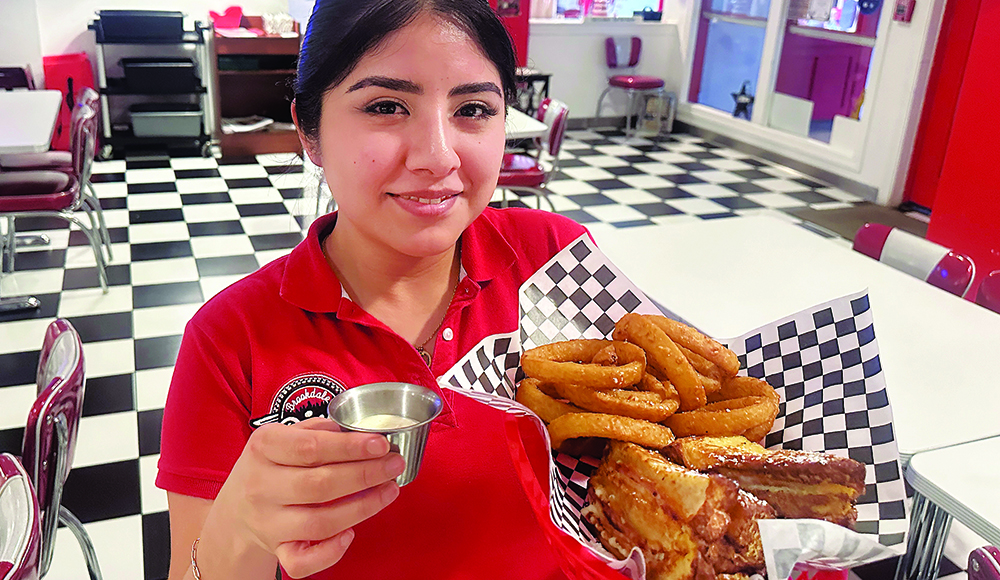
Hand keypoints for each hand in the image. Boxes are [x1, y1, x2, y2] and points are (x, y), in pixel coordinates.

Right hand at [207, 418, 405, 577]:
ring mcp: (268, 523)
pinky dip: (330, 552)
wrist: (234, 513)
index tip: (380, 444)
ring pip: (320, 522)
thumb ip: (317, 430)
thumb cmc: (268, 468)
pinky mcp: (277, 550)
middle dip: (365, 474)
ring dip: (362, 507)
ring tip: (389, 490)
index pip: (310, 447)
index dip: (349, 447)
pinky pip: (302, 562)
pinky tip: (351, 534)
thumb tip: (357, 431)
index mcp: (263, 448)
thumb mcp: (280, 437)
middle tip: (394, 464)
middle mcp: (261, 486)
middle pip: (320, 485)